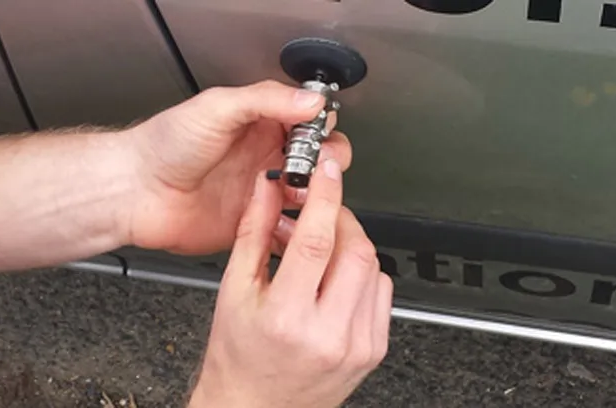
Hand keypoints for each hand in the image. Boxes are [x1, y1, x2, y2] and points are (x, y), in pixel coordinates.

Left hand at [119, 80, 351, 254]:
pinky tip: (296, 220)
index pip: (307, 120)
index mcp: (258, 123)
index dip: (321, 126)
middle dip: (328, 162)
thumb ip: (266, 100)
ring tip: (304, 193)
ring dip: (316, 195)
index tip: (322, 134)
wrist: (135, 192)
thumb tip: (310, 100)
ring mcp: (260, 192)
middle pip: (317, 159)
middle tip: (316, 167)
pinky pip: (286, 226)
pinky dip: (299, 226)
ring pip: (309, 194)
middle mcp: (263, 156)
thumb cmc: (164, 146)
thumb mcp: (217, 108)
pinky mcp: (253, 225)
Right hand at [188, 161, 392, 407]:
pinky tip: (335, 281)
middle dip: (340, 219)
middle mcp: (327, 334)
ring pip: (374, 268)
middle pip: (356, 250)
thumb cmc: (238, 359)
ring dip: (350, 246)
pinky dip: (363, 274)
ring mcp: (356, 345)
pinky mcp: (373, 350)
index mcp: (286, 318)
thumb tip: (268, 189)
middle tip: (318, 214)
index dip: (326, 196)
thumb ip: (253, 233)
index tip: (325, 171)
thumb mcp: (233, 292)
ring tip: (319, 251)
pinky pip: (382, 293)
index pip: (317, 241)